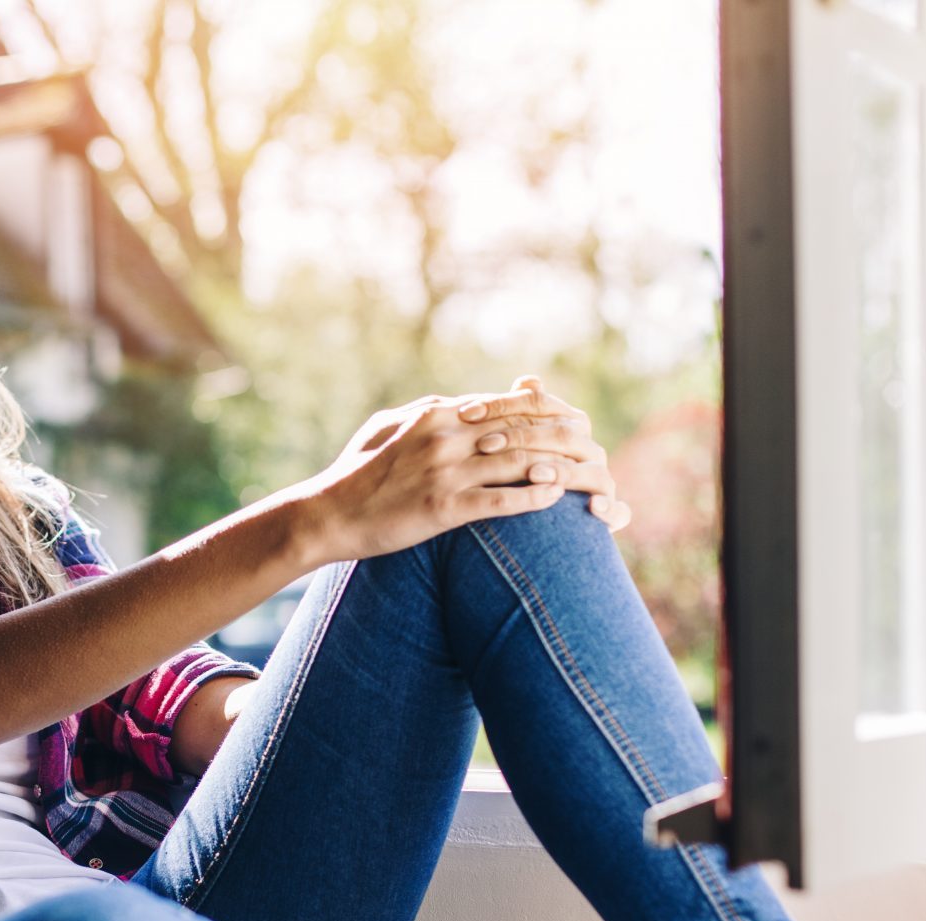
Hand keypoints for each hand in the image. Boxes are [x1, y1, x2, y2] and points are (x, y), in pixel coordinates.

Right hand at [298, 376, 620, 564]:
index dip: (548, 410)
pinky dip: (532, 497)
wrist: (327, 514)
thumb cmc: (355, 473)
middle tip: (598, 446)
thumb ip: (425, 411)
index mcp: (437, 413)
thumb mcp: (387, 428)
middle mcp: (446, 436)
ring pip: (519, 461)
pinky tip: (557, 500)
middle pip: (523, 429)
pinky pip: (499, 500)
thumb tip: (453, 402)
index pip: (506, 405)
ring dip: (562, 467)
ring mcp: (445, 471)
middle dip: (567, 437)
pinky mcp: (441, 507)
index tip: (577, 418)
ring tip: (591, 475)